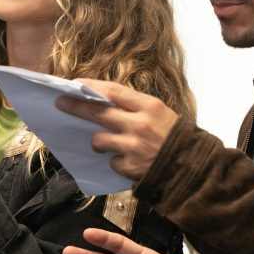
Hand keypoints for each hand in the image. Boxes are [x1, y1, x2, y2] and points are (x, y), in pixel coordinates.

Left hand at [54, 80, 177, 182]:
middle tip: (60, 103)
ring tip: (106, 143)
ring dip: (98, 142)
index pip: (113, 92)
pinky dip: (116, 162)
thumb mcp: (161, 114)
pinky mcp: (131, 167)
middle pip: (99, 112)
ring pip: (100, 139)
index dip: (92, 87)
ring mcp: (134, 146)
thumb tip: (105, 102)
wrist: (193, 169)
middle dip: (77, 107)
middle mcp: (139, 124)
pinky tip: (129, 161)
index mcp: (149, 107)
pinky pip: (112, 161)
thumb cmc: (176, 139)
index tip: (76, 84)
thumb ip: (136, 108)